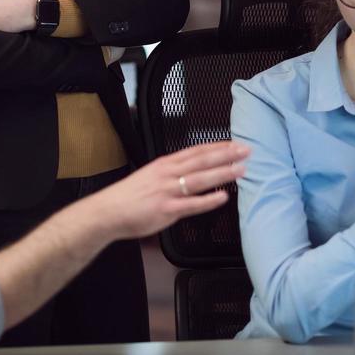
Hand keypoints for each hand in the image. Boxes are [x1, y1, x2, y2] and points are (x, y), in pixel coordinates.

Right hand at [84, 141, 249, 241]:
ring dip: (222, 173)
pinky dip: (208, 200)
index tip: (235, 143)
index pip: (196, 151)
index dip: (217, 146)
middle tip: (246, 151)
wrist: (108, 211)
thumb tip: (191, 173)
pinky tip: (223, 196)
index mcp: (165, 164)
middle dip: (226, 155)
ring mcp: (167, 191)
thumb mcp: (151, 176)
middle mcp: (167, 173)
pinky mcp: (166, 209)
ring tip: (241, 170)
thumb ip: (171, 174)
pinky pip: (191, 204)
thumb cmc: (129, 196)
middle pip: (202, 161)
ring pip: (200, 179)